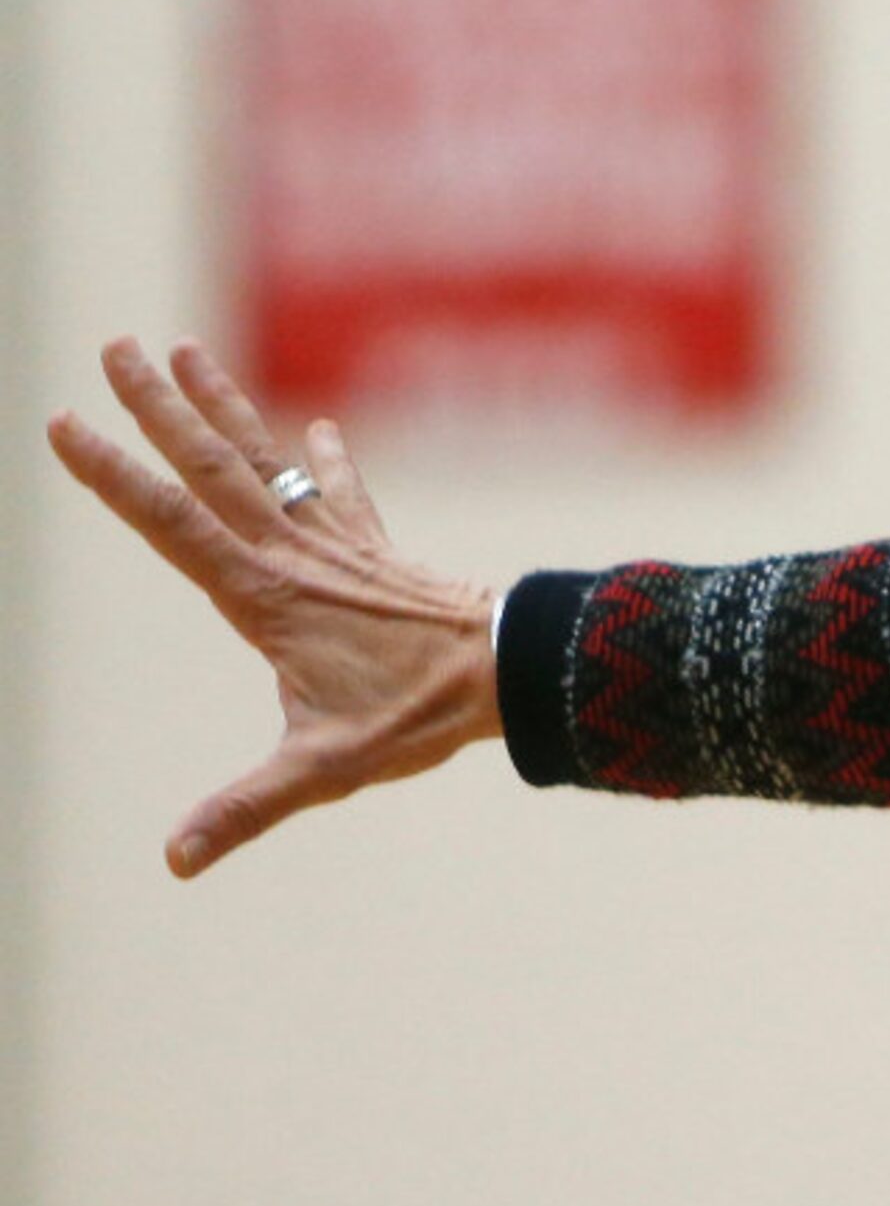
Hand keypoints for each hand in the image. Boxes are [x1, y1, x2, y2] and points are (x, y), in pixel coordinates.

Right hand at [47, 338, 502, 877]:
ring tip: (183, 349)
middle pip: (211, 468)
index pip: (169, 525)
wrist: (510, 674)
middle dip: (159, 407)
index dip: (114, 476)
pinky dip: (328, 460)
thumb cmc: (416, 719)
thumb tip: (175, 860)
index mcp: (262, 596)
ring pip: (265, 463)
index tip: (63, 424)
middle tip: (114, 345)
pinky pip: (344, 494)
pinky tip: (320, 430)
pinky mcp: (375, 551)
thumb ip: (245, 809)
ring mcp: (335, 546)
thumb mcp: (321, 769)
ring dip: (224, 406)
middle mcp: (292, 555)